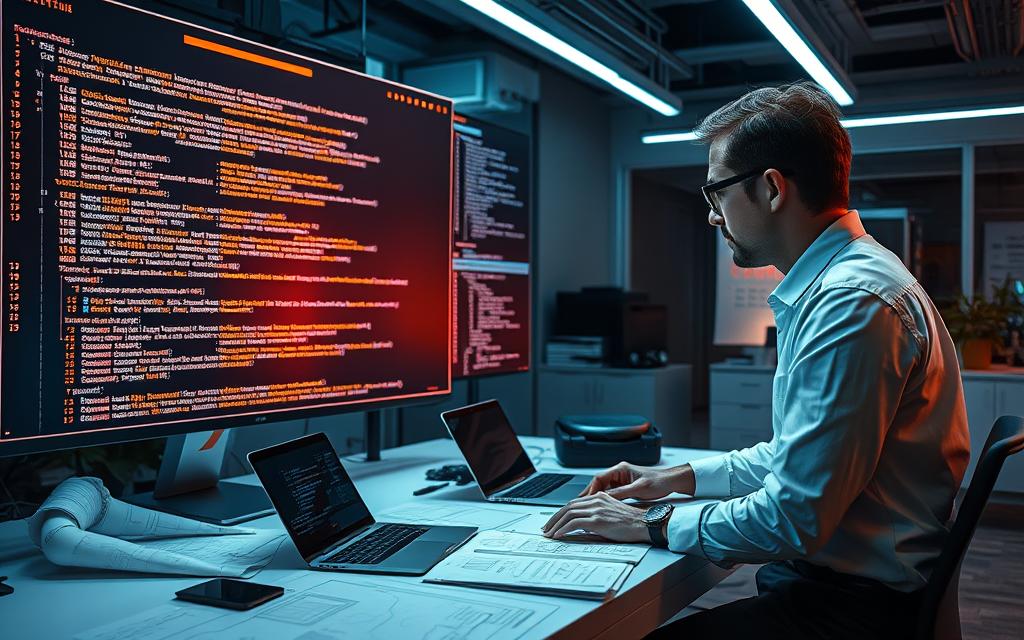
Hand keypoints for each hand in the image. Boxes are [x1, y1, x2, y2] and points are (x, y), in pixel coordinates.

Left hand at [541, 492, 648, 541]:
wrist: (644, 524)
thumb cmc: (631, 522)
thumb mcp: (611, 514)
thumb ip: (596, 515)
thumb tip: (582, 525)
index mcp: (599, 497)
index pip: (574, 503)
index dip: (561, 513)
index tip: (554, 521)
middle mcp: (596, 500)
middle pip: (568, 507)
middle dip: (554, 518)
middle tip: (547, 529)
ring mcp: (596, 509)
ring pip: (569, 514)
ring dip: (556, 525)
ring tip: (549, 534)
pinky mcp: (598, 519)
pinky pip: (574, 523)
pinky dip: (564, 529)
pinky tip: (559, 535)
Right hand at [579, 462, 694, 499]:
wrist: (671, 482)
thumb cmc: (658, 482)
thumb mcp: (638, 489)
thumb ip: (621, 493)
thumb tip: (605, 498)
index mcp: (620, 469)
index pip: (599, 478)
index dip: (590, 490)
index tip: (584, 500)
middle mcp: (619, 472)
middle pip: (598, 483)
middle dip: (588, 494)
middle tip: (578, 505)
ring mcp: (621, 479)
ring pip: (602, 488)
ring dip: (595, 497)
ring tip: (586, 508)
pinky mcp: (625, 486)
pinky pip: (610, 492)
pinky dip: (604, 500)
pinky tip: (600, 507)